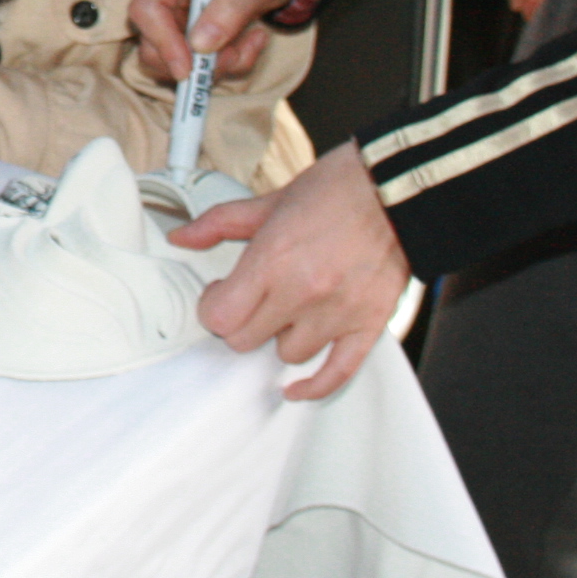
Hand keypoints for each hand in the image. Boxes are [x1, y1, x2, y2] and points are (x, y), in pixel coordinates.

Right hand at [129, 0, 327, 82]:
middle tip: (236, 57)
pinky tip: (253, 38)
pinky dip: (228, 61)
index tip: (188, 70)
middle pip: (153, 43)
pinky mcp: (194, 29)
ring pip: (178, 58)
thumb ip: (232, 8)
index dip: (162, 43)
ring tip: (254, 41)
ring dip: (217, 63)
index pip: (147, 9)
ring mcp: (179, 12)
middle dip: (194, 61)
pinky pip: (200, 59)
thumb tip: (200, 45)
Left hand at [169, 139, 408, 400]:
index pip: (219, 317)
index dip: (213, 307)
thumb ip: (218, 223)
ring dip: (280, 337)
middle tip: (250, 301)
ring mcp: (337, 312)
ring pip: (287, 355)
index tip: (220, 295)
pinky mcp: (367, 325)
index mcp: (273, 259)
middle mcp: (303, 291)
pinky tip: (296, 388)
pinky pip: (336, 373)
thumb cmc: (337, 190)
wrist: (394, 189)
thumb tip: (181, 237)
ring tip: (287, 312)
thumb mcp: (268, 201)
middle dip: (240, 322)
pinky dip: (314, 386)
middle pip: (245, 340)